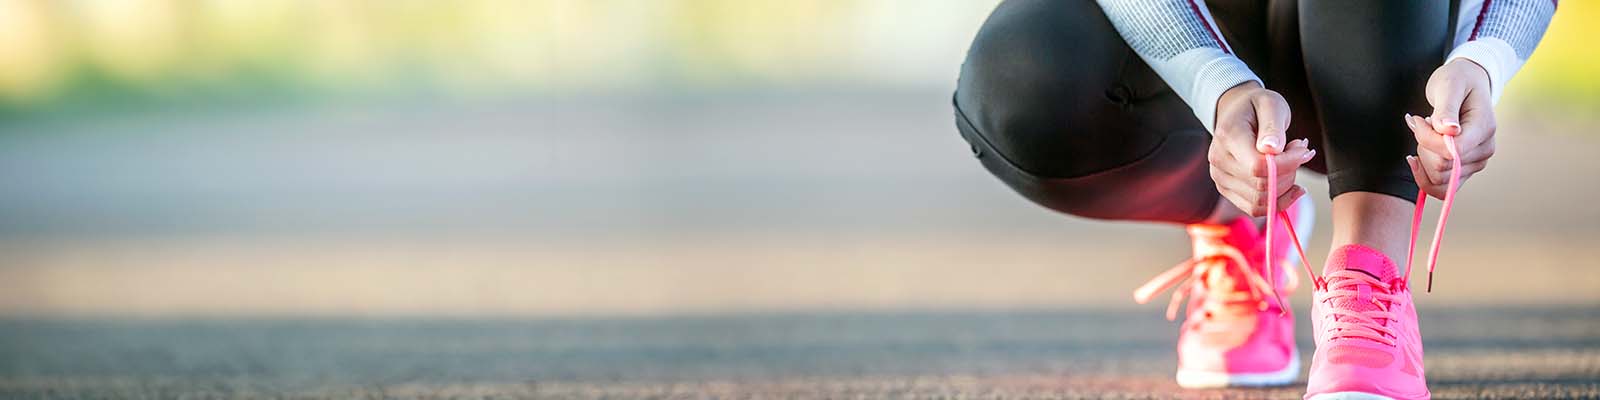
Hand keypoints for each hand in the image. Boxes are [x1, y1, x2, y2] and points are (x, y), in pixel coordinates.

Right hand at [1209, 81, 1313, 215]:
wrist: (1236, 111)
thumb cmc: (1256, 106)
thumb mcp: (1271, 104)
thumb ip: (1272, 126)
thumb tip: (1271, 150)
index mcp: (1227, 138)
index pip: (1258, 167)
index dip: (1288, 164)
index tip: (1304, 149)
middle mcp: (1219, 162)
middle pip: (1261, 186)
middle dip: (1289, 173)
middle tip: (1299, 151)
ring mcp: (1220, 179)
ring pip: (1260, 201)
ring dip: (1285, 187)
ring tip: (1290, 162)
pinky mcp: (1227, 190)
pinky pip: (1254, 208)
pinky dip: (1277, 201)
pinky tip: (1289, 185)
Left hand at [1405, 58, 1495, 198]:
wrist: (1467, 82)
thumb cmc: (1457, 80)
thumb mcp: (1448, 85)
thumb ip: (1446, 109)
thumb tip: (1449, 131)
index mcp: (1484, 129)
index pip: (1451, 153)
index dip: (1427, 140)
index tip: (1417, 120)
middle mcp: (1484, 150)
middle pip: (1442, 169)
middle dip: (1422, 147)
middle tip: (1420, 124)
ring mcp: (1476, 162)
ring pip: (1439, 181)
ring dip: (1423, 159)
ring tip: (1425, 134)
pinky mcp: (1465, 169)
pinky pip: (1441, 188)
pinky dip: (1423, 175)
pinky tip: (1418, 156)